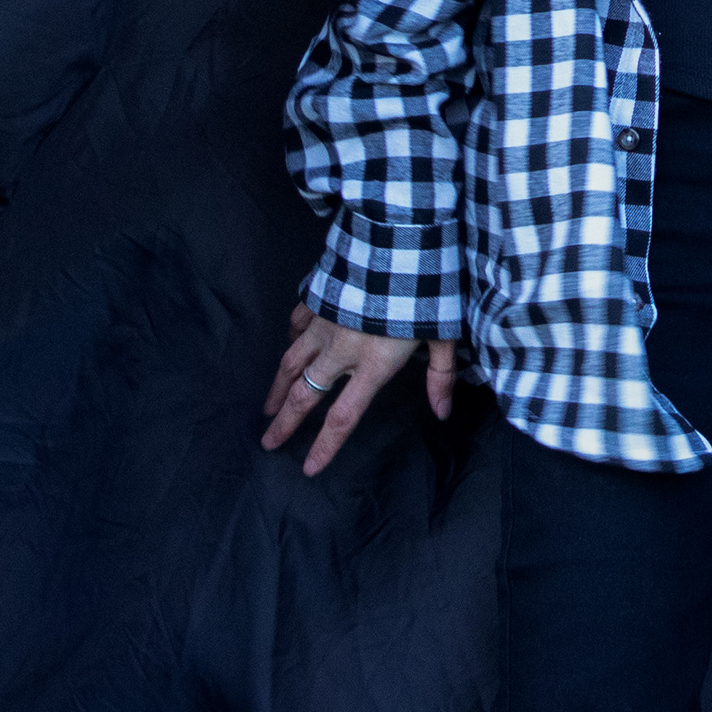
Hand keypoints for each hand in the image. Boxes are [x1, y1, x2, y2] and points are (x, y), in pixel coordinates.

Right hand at [262, 302, 456, 477]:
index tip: (307, 468)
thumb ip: (441, 376)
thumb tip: (443, 413)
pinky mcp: (318, 299)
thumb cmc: (427, 291)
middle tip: (267, 443)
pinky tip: (289, 347)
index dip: (325, 446)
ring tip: (267, 408)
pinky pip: (298, 324)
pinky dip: (291, 339)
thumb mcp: (444, 334)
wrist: (397, 243)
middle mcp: (341, 350)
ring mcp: (325, 324)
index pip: (344, 418)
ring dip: (278, 388)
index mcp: (373, 364)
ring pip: (291, 362)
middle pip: (306, 395)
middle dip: (285, 422)